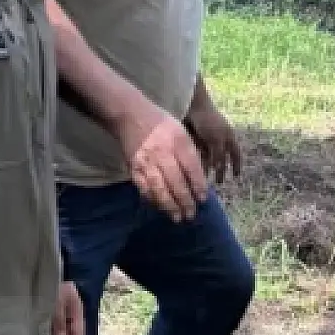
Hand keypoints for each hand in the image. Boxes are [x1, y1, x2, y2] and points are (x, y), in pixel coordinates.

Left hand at [46, 281, 84, 334]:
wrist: (40, 269)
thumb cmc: (51, 283)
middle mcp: (72, 312)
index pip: (78, 333)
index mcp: (77, 308)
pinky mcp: (52, 311)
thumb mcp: (55, 302)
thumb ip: (59, 321)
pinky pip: (54, 327)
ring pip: (62, 332)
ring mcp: (62, 311)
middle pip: (71, 334)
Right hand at [114, 96, 208, 222]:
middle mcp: (162, 153)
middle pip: (176, 181)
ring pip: (159, 188)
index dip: (198, 186)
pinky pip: (143, 188)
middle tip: (191, 215)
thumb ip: (190, 156)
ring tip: (178, 218)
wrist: (131, 116)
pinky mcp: (133, 168)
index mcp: (178, 142)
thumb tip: (198, 182)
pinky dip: (152, 200)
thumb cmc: (162, 126)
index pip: (191, 168)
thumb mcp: (182, 134)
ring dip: (169, 206)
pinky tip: (160, 208)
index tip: (203, 199)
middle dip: (185, 201)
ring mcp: (146, 162)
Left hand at [186, 96, 242, 182]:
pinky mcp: (196, 139)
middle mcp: (220, 139)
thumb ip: (219, 156)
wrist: (192, 105)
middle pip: (222, 159)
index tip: (235, 177)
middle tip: (217, 182)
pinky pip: (199, 153)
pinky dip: (199, 160)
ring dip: (208, 166)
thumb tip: (218, 170)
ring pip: (210, 157)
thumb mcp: (217, 140)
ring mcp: (208, 140)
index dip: (237, 166)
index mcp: (229, 137)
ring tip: (204, 176)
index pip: (236, 155)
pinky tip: (195, 165)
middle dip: (220, 170)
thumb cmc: (209, 121)